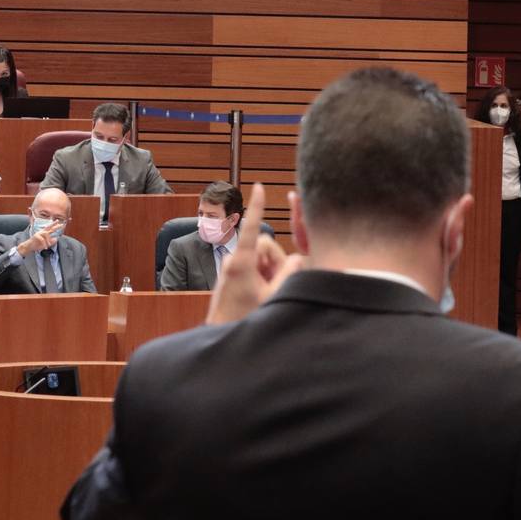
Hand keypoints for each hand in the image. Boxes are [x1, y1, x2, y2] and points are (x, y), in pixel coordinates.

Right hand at [17, 223, 62, 256]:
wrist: (29, 247)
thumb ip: (51, 242)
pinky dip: (44, 244)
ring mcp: (39, 233)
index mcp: (44, 233)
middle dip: (55, 226)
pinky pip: (42, 239)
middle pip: (49, 227)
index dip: (54, 224)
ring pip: (46, 234)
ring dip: (48, 241)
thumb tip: (56, 238)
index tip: (58, 221)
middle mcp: (42, 232)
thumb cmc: (37, 245)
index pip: (50, 228)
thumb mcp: (45, 244)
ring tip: (48, 246)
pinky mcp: (36, 236)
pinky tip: (45, 247)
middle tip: (61, 225)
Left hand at [205, 183, 306, 324]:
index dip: (256, 206)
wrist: (221, 332)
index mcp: (242, 262)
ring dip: (269, 270)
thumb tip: (299, 258)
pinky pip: (254, 266)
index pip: (252, 227)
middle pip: (265, 244)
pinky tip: (260, 293)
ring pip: (261, 256)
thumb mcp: (273, 296)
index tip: (258, 187)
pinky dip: (262, 275)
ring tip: (266, 292)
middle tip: (275, 283)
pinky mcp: (232, 274)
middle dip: (275, 260)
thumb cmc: (244, 317)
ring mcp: (232, 267)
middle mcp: (234, 260)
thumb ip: (289, 274)